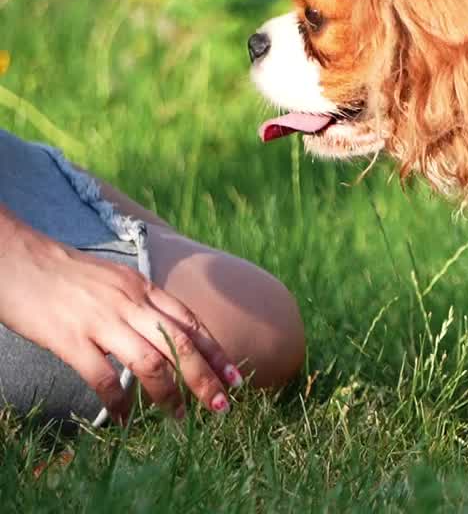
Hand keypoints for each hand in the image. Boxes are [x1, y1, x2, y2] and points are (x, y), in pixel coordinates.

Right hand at [0, 222, 241, 421]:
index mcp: (143, 288)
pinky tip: (124, 419)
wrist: (18, 259)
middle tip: (221, 405)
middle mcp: (130, 303)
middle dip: (205, 378)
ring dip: (170, 394)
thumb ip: (141, 304)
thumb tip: (166, 333)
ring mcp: (101, 321)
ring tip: (180, 417)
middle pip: (180, 345)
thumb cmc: (65, 274)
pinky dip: (118, 402)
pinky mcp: (69, 339)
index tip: (235, 377)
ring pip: (151, 363)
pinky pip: (102, 378)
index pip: (191, 323)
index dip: (216, 353)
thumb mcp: (115, 280)